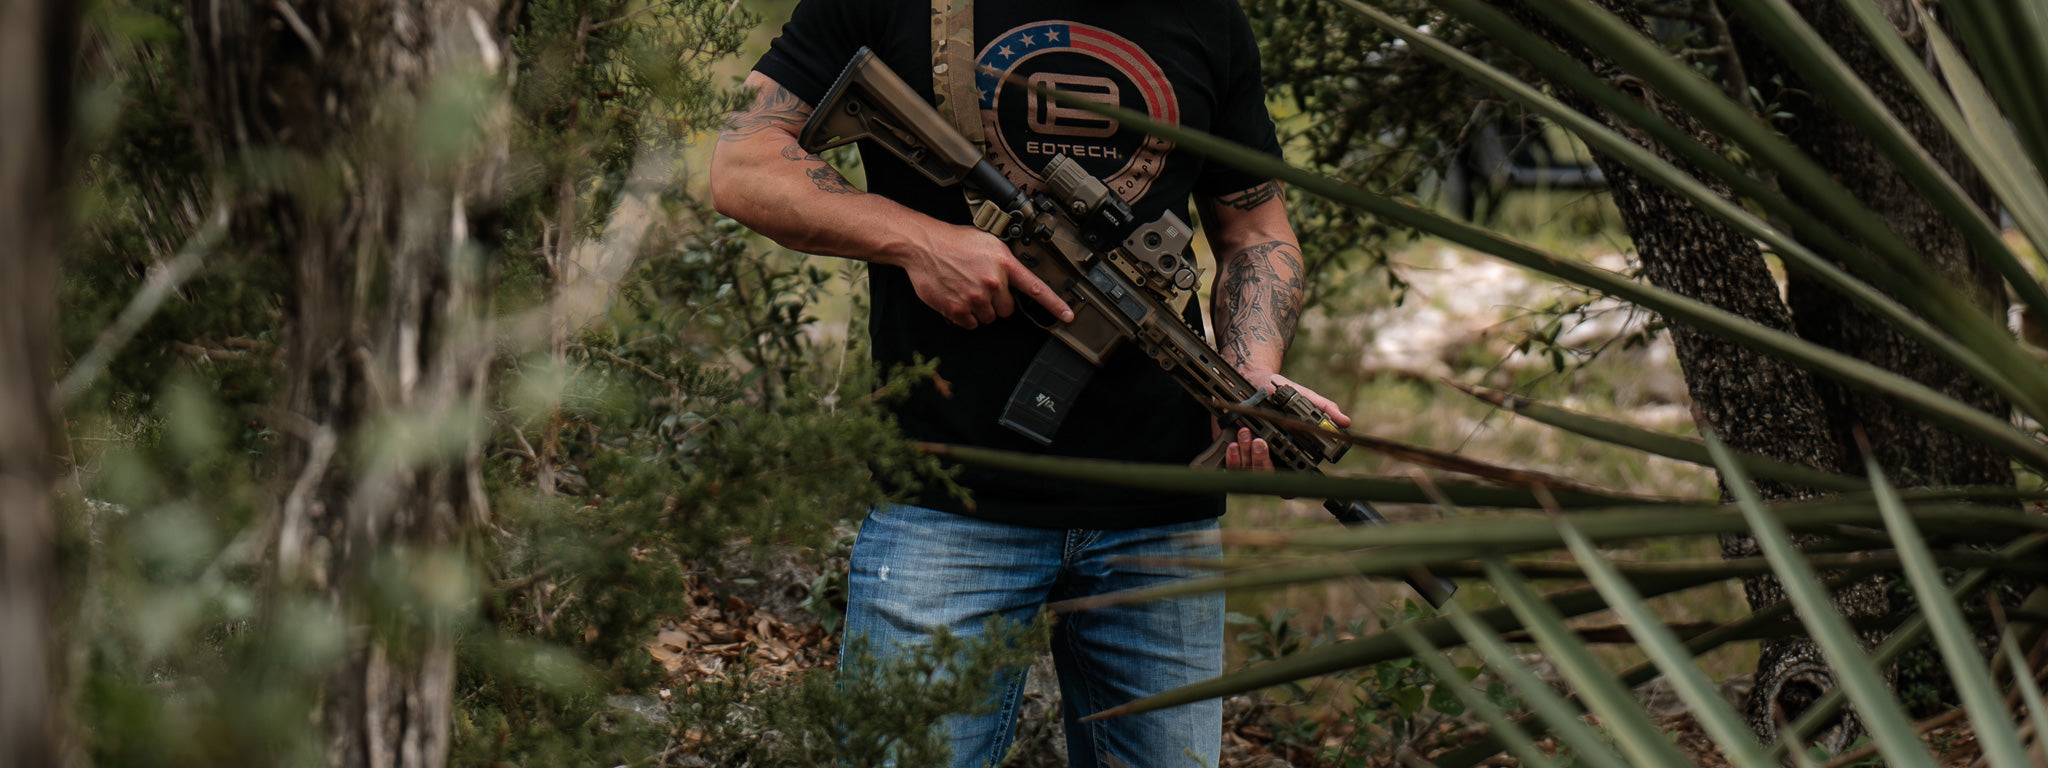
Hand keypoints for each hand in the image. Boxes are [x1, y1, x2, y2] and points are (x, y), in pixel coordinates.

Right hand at [905, 224, 1072, 329]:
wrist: (924, 245)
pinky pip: (971, 324)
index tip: (1068, 316)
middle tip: (982, 287)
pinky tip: (958, 297)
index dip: (1055, 305)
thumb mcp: (988, 243)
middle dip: (997, 302)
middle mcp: (993, 282)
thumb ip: (1005, 262)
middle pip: (1008, 310)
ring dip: (981, 309)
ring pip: (989, 318)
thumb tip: (1014, 277)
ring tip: (966, 289)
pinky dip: (965, 316)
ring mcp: (975, 297)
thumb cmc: (954, 241)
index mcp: (1004, 264)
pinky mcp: (958, 309)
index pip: (1036, 288)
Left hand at [1219, 372, 1350, 471]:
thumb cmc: (1276, 391)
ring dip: (1247, 455)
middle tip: (1262, 442)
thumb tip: (1345, 422)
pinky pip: (1231, 468)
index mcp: (1288, 453)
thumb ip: (1323, 409)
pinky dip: (1233, 457)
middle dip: (1263, 463)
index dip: (1293, 482)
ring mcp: (1249, 458)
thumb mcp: (1303, 396)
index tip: (1292, 468)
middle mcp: (1270, 459)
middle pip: (1268, 480)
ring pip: (1248, 475)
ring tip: (1246, 433)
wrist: (1249, 378)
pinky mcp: (1231, 454)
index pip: (1293, 481)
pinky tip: (1235, 443)